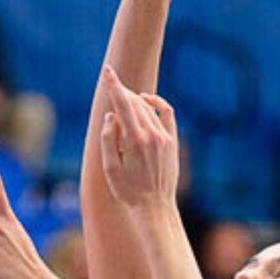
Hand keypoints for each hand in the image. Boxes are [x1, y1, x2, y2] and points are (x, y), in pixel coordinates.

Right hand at [100, 66, 178, 207]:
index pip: (122, 105)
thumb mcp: (109, 169)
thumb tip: (112, 116)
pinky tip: (146, 101)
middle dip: (122, 93)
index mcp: (134, 141)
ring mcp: (164, 138)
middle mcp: (151, 136)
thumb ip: (108, 139)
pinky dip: (156, 104)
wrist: (155, 207)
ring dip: (134, 101)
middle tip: (112, 88)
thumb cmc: (128, 191)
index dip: (113, 85)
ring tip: (122, 103)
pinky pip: (167, 114)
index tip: (106, 71)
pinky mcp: (172, 141)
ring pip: (148, 108)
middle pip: (134, 104)